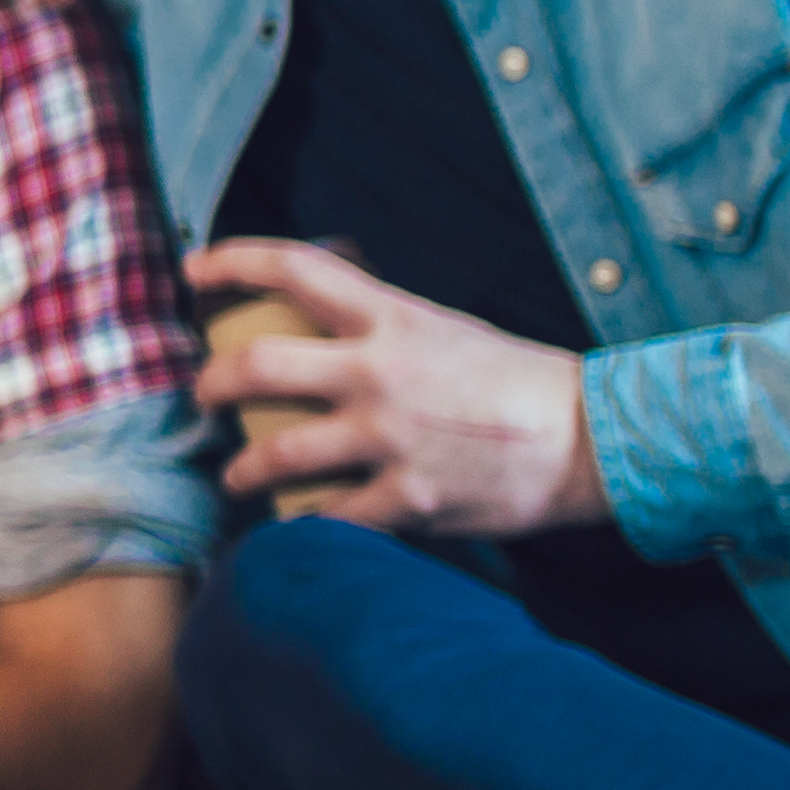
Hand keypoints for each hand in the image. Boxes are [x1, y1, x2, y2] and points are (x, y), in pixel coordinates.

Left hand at [192, 239, 607, 533]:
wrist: (595, 440)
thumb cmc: (522, 383)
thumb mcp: (448, 331)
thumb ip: (383, 330)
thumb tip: (322, 333)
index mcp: (394, 318)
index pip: (296, 268)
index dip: (233, 261)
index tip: (194, 270)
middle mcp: (380, 373)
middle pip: (257, 366)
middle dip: (211, 383)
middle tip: (201, 395)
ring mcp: (390, 439)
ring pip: (276, 452)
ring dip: (242, 467)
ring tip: (236, 475)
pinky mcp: (407, 499)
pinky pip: (327, 517)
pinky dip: (301, 525)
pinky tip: (291, 527)